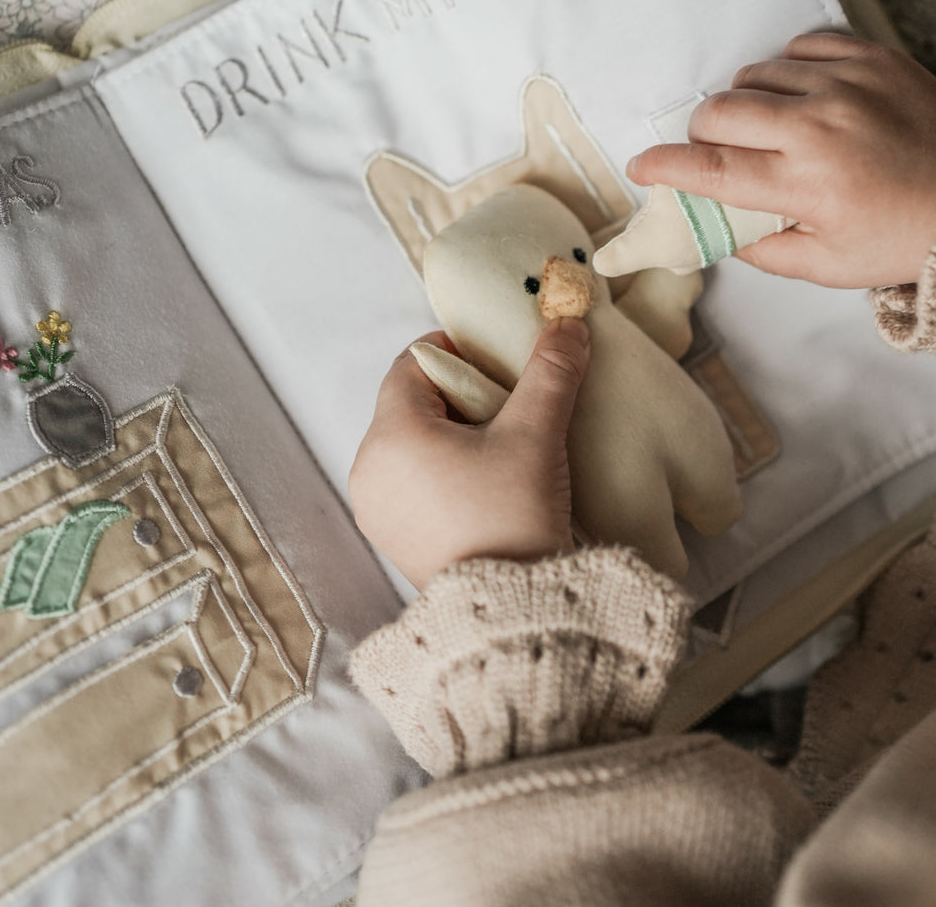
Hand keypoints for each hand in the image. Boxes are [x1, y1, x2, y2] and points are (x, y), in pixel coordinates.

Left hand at [349, 318, 590, 589]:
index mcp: (391, 434)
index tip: (499, 367)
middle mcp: (368, 469)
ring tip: (502, 452)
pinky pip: (410, 483)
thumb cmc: (514, 516)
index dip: (458, 355)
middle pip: (410, 404)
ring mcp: (375, 509)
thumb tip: (567, 323)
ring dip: (452, 436)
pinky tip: (484, 489)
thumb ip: (551, 372)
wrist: (513, 612)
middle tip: (510, 409)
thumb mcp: (537, 434)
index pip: (414, 364)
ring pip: (410, 445)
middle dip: (460, 397)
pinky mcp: (391, 540)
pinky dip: (441, 472)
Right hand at [626, 33, 935, 287]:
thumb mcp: (825, 268)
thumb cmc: (900, 240)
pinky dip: (786, 71)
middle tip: (719, 154)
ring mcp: (849, 84)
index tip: (640, 167)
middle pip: (721, 112)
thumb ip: (759, 248)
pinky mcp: (872, 57)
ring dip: (745, 103)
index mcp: (808, 185)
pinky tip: (802, 98)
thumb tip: (712, 223)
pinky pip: (799, 47)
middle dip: (703, 135)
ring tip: (769, 129)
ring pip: (754, 74)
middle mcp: (822, 126)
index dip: (666, 167)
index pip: (712, 170)